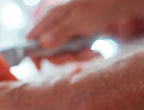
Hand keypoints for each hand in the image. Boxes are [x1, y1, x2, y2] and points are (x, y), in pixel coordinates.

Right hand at [27, 0, 143, 67]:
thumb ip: (61, 32)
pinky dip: (84, 56)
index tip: (40, 67)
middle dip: (65, 58)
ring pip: (62, 56)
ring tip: (94, 53)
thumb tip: (43, 44)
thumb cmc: (95, 9)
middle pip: (48, 52)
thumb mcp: (79, 21)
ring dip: (78, 58)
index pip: (31, 38)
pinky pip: (72, 55)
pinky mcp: (71, 42)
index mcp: (50, 18)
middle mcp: (53, 28)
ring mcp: (62, 35)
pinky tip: (96, 52)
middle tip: (82, 56)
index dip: (32, 54)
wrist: (112, 7)